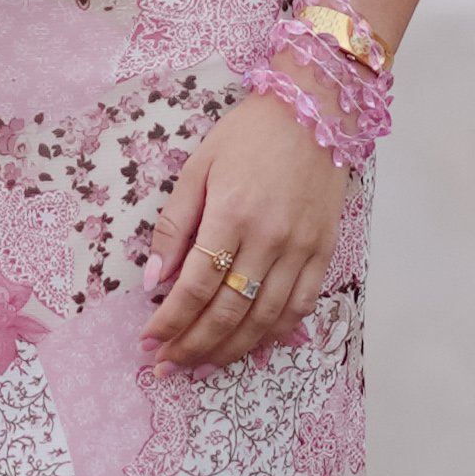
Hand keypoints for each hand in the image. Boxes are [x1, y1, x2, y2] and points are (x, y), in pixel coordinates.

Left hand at [141, 89, 348, 371]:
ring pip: (264, 319)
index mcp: (232, 213)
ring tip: (201, 367)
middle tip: (167, 366)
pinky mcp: (325, 251)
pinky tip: (251, 346)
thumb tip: (154, 279)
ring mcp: (302, 248)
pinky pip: (300, 307)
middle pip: (227, 312)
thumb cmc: (250, 134)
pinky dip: (274, 334)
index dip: (170, 321)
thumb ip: (174, 225)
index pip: (195, 286)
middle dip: (192, 346)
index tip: (149, 341)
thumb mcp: (198, 166)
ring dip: (229, 350)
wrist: (315, 109)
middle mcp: (270, 237)